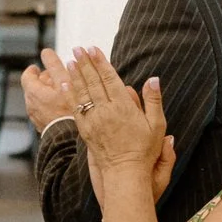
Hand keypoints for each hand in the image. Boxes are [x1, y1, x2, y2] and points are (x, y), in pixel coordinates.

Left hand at [20, 46, 78, 131]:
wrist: (70, 138)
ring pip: (39, 101)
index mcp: (33, 92)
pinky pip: (44, 112)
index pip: (27, 76)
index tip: (39, 67)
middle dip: (43, 81)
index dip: (33, 70)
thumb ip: (54, 65)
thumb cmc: (68, 109)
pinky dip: (50, 105)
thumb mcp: (63, 81)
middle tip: (55, 77)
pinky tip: (63, 106)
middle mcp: (31, 105)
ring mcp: (37, 118)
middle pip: (33, 88)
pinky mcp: (44, 127)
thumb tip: (46, 52)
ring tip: (62, 92)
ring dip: (47, 94)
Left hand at [67, 47, 172, 193]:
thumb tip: (153, 79)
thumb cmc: (144, 150)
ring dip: (75, 75)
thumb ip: (153, 100)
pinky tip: (64, 84)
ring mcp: (93, 121)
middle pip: (93, 82)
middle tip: (77, 49)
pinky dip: (69, 94)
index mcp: (123, 107)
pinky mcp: (85, 130)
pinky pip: (75, 108)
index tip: (93, 49)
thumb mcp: (157, 125)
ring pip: (82, 93)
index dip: (100, 63)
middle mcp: (106, 111)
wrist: (125, 172)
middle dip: (84, 64)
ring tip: (70, 60)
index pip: (109, 79)